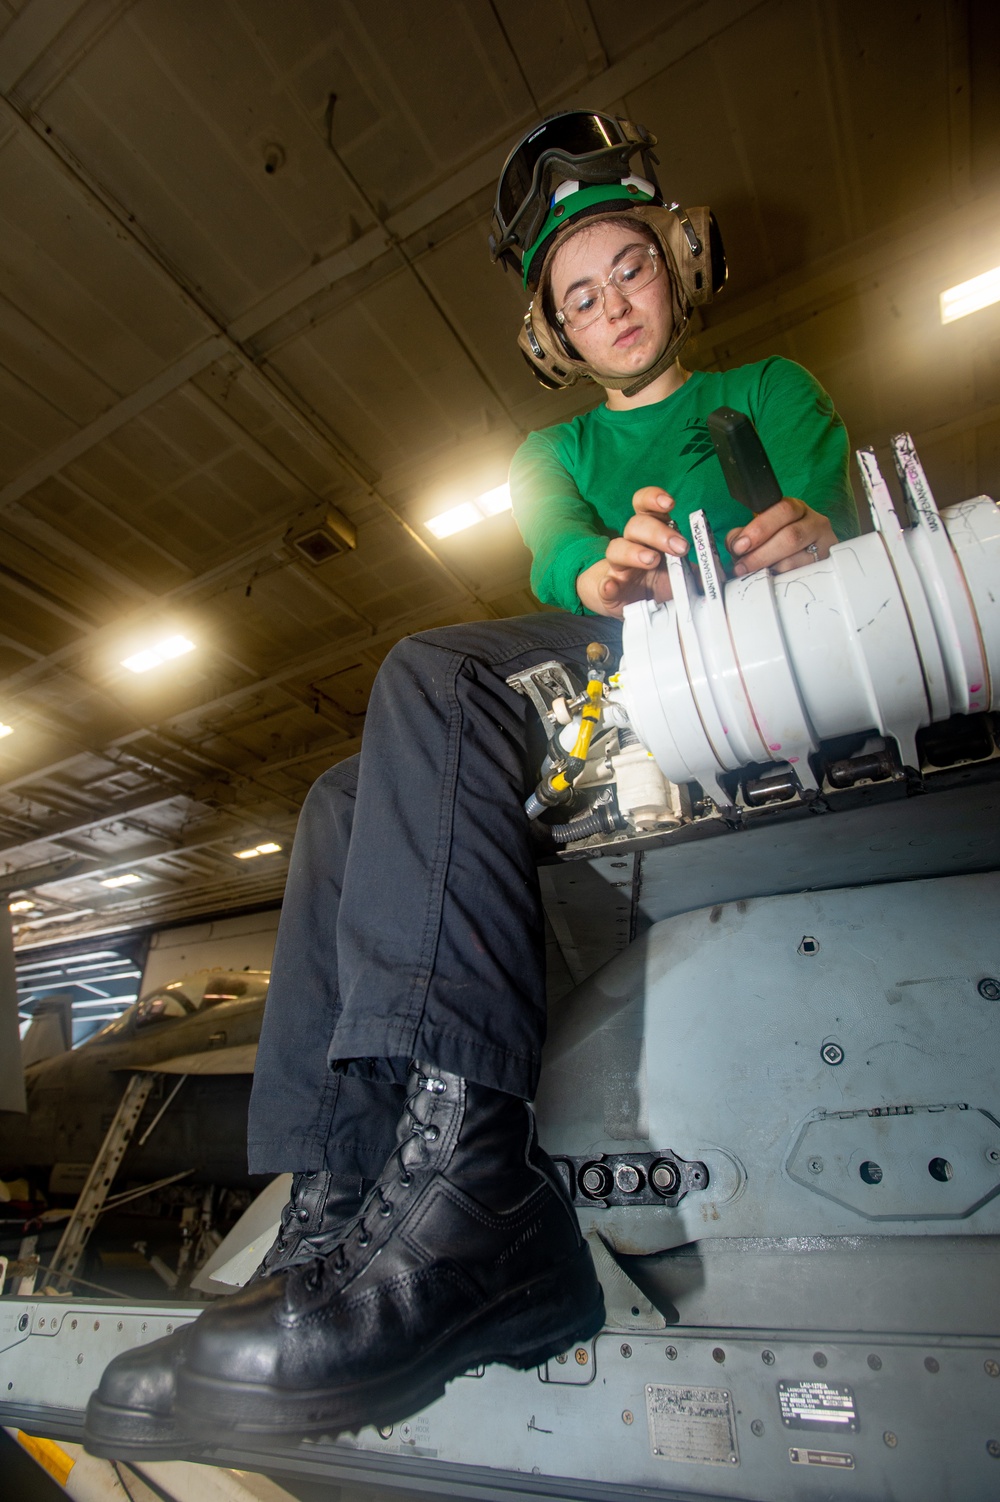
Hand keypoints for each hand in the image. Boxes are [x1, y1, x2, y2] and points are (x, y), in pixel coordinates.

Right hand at [576, 487, 688, 617]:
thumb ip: (699, 571)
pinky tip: (612, 586)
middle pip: (635, 525)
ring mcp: (618, 567)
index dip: (653, 498)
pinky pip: (603, 584)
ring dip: (634, 552)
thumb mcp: (681, 574)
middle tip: (680, 547)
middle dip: (658, 532)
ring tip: (651, 560)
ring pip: (616, 549)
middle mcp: (632, 544)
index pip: (645, 506)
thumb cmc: (656, 582)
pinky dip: (606, 584)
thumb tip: (721, 574)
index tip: (670, 503)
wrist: (630, 604)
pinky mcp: (608, 589)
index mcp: (650, 535)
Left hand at [726, 498, 836, 575]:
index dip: (760, 528)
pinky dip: (782, 579)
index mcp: (796, 509)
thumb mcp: (762, 532)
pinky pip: (802, 576)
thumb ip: (744, 535)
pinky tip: (771, 579)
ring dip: (770, 569)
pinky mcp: (825, 566)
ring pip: (796, 560)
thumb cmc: (779, 541)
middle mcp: (814, 523)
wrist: (810, 553)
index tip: (740, 546)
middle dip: (761, 554)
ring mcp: (824, 545)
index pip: (783, 510)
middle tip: (742, 566)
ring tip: (753, 575)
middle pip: (791, 536)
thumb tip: (735, 546)